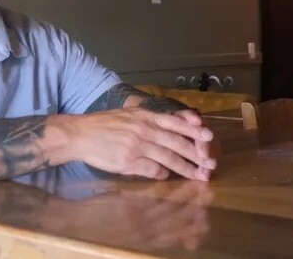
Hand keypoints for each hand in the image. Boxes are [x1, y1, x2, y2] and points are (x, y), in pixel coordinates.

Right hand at [63, 108, 215, 180]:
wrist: (81, 134)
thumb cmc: (105, 124)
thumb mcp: (129, 115)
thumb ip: (150, 121)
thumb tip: (171, 128)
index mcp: (146, 117)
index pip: (176, 122)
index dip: (194, 129)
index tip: (210, 136)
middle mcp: (144, 130)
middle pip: (177, 142)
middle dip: (197, 154)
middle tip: (211, 163)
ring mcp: (137, 146)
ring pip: (168, 158)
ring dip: (186, 168)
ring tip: (198, 175)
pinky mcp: (129, 161)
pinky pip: (152, 169)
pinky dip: (162, 174)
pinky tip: (167, 177)